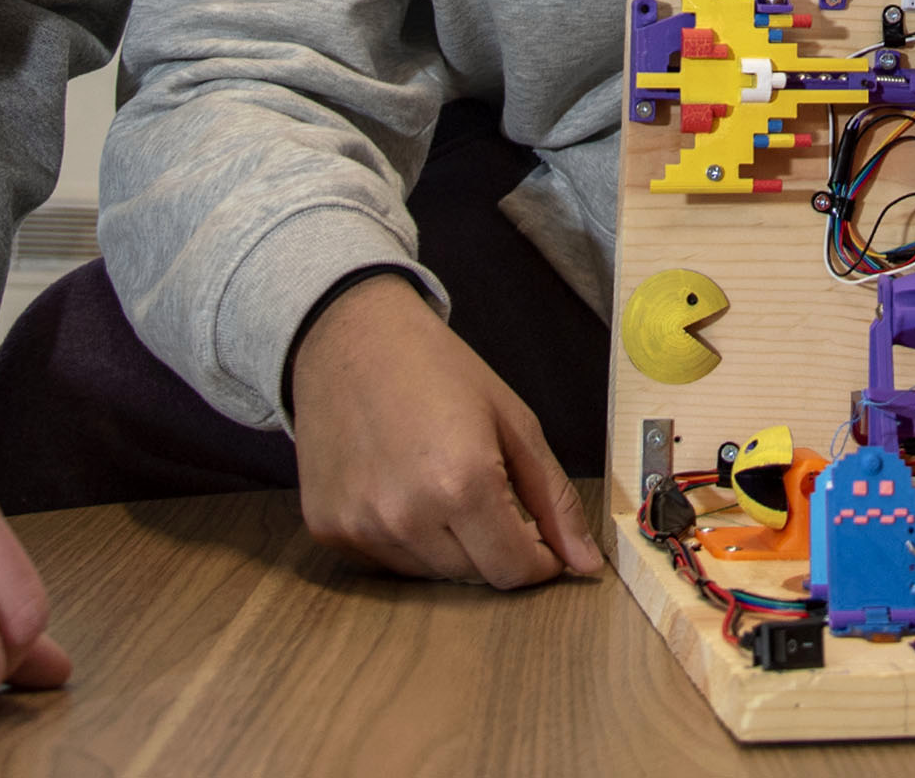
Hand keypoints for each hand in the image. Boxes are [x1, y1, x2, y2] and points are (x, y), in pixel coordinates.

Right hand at [288, 274, 601, 587]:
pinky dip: (406, 540)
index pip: (513, 570)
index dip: (541, 562)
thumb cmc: (438, 369)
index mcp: (461, 483)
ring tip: (442, 482)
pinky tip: (403, 488)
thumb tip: (586, 563)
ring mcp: (360, 527)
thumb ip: (553, 498)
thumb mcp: (513, 421)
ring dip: (451, 546)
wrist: (351, 337)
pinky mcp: (328, 530)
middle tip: (490, 492)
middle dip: (496, 546)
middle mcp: (406, 516)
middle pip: (474, 576)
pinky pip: (385, 562)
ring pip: (430, 575)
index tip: (544, 541)